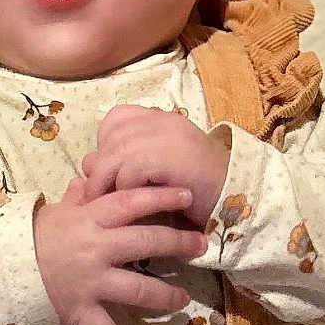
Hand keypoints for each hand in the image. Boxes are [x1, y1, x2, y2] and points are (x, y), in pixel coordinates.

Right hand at [31, 177, 208, 324]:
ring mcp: (90, 281)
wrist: (4, 267)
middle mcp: (95, 248)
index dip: (161, 198)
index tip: (188, 196)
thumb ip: (81, 195)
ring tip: (183, 299)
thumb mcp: (59, 211)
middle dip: (178, 244)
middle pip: (145, 242)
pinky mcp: (80, 309)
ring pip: (137, 289)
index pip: (131, 203)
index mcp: (90, 219)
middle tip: (200, 246)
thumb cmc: (37, 236)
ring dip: (165, 295)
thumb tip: (93, 172)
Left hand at [78, 104, 230, 230]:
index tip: (109, 171)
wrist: (239, 201)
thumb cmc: (197, 192)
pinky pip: (130, 171)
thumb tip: (86, 164)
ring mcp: (168, 136)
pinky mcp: (170, 157)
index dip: (106, 144)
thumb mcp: (155, 175)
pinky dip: (126, 190)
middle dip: (100, 168)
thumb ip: (123, 165)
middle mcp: (164, 122)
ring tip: (108, 204)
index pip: (117, 118)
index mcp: (162, 120)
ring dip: (107, 182)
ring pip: (115, 154)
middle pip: (110, 137)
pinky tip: (134, 205)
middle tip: (97, 194)